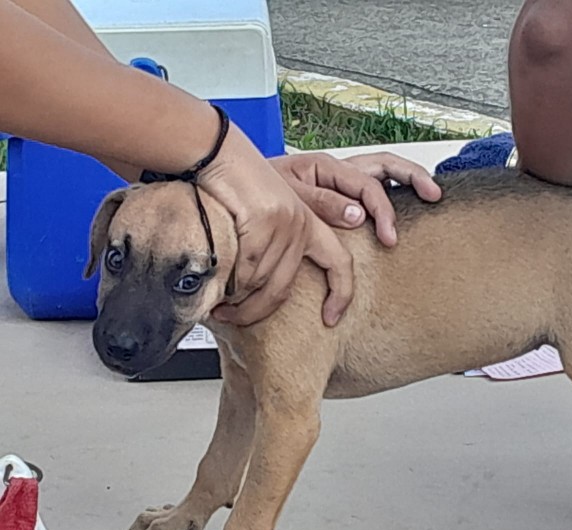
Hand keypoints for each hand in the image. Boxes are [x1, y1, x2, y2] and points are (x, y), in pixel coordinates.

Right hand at [199, 125, 353, 326]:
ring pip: (260, 281)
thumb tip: (262, 290)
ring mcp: (285, 222)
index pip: (340, 264)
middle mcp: (301, 225)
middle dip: (254, 311)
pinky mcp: (266, 220)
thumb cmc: (237, 188)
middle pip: (283, 287)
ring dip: (234, 295)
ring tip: (216, 296)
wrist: (219, 155)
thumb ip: (276, 251)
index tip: (333, 318)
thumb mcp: (268, 219)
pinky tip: (214, 277)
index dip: (341, 294)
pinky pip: (245, 267)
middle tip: (231, 317)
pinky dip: (227, 278)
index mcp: (309, 225)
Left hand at [270, 151, 441, 246]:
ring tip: (430, 194)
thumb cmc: (254, 188)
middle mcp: (337, 171)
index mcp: (326, 168)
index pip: (368, 186)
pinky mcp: (337, 194)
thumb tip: (358, 214)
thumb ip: (321, 202)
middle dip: (413, 178)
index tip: (389, 240)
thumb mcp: (285, 195)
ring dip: (407, 180)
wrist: (232, 185)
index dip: (382, 213)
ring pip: (383, 173)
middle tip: (433, 196)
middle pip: (386, 165)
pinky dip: (390, 192)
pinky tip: (403, 205)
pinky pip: (370, 188)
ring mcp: (339, 181)